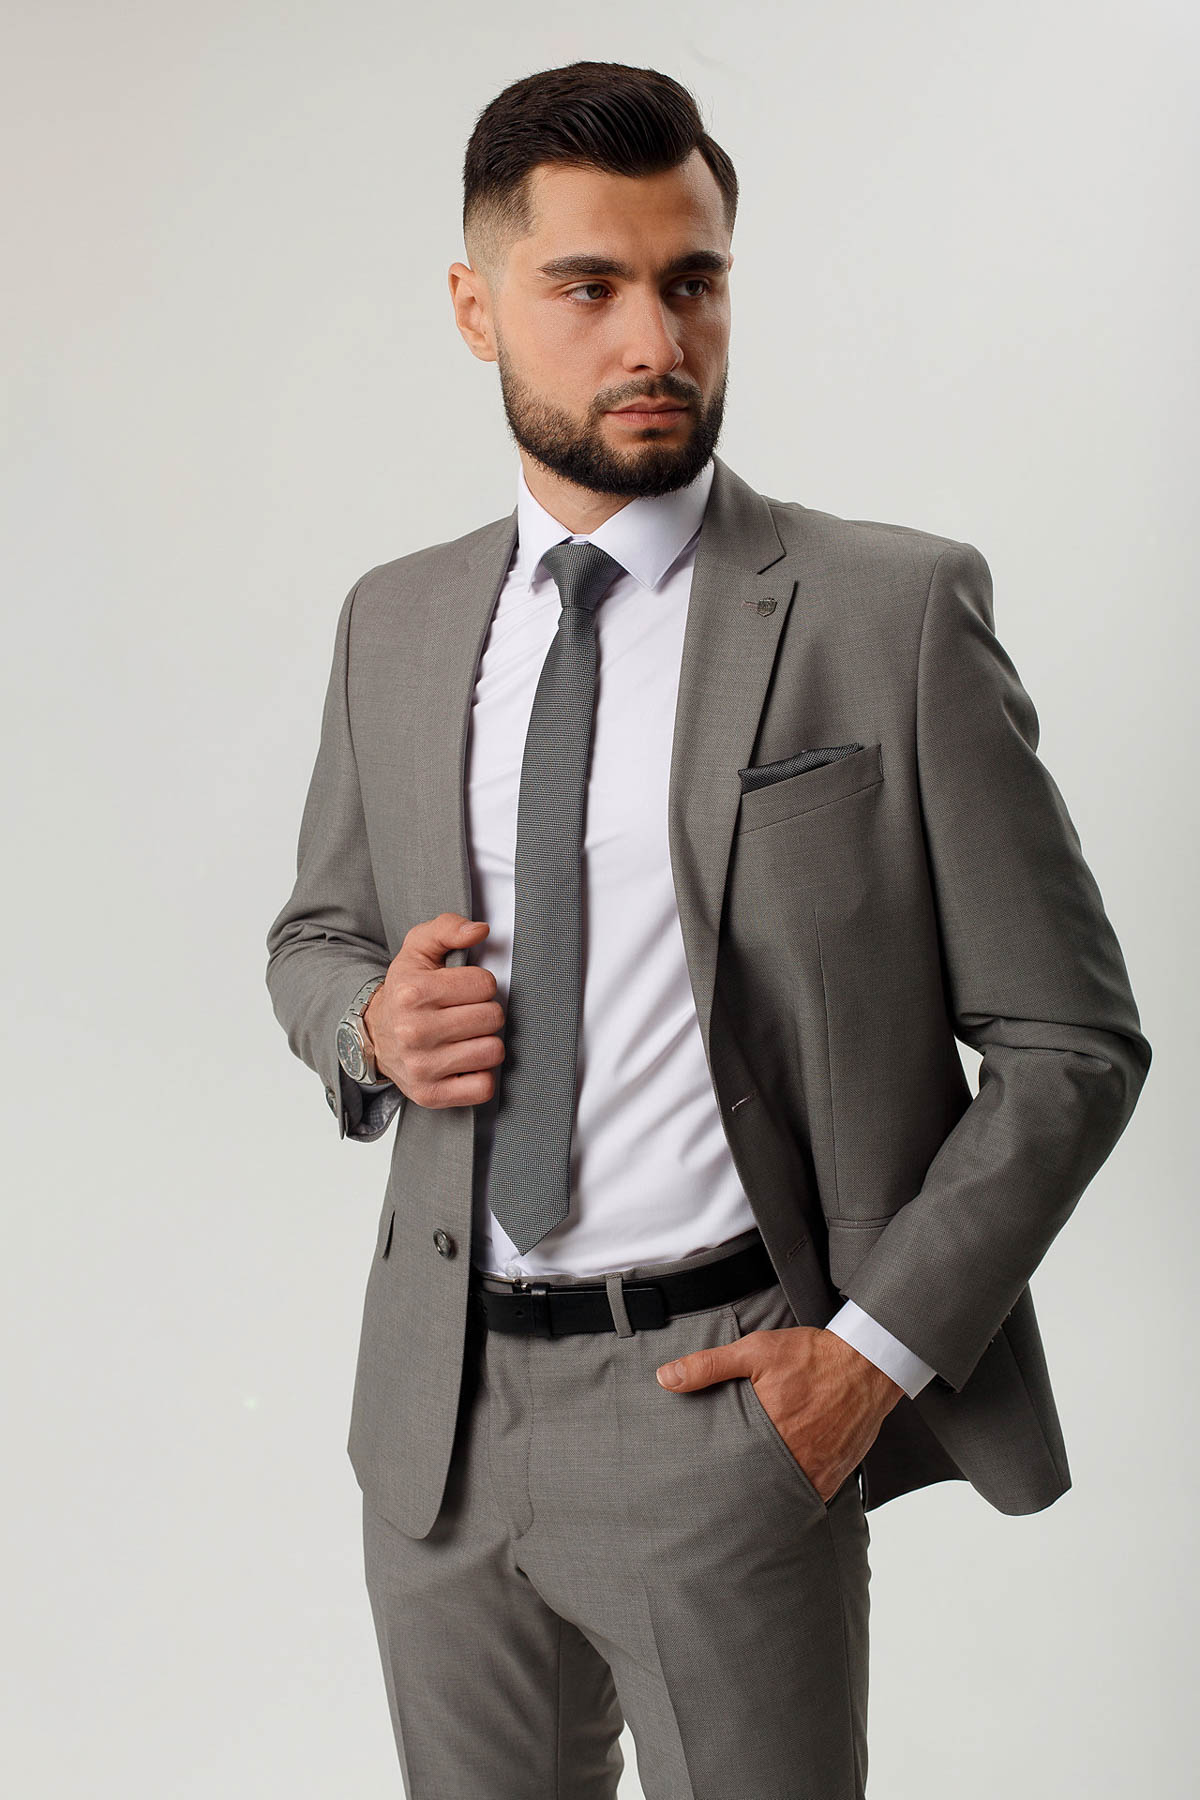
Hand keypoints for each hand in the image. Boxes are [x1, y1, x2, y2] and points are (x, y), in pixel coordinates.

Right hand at [362, 913, 504, 1107]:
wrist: (374, 1035)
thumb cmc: (405, 991)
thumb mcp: (418, 950)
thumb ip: (448, 928)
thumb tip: (480, 931)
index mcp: (413, 992)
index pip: (485, 984)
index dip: (480, 985)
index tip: (462, 991)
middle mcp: (414, 1031)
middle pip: (492, 1017)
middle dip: (485, 1012)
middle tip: (465, 1014)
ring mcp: (422, 1066)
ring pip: (493, 1051)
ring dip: (485, 1043)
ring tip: (465, 1037)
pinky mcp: (430, 1094)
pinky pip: (483, 1088)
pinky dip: (481, 1076)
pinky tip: (464, 1063)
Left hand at [655, 1322, 903, 1501]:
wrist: (868, 1363)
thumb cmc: (811, 1356)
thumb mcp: (755, 1352)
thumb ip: (708, 1366)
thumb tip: (665, 1378)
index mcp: (767, 1431)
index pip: (728, 1468)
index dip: (711, 1480)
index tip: (694, 1486)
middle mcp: (792, 1457)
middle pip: (753, 1489)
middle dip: (734, 1495)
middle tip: (712, 1505)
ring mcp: (816, 1470)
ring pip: (780, 1498)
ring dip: (763, 1500)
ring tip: (741, 1508)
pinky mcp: (834, 1474)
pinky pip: (809, 1497)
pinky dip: (793, 1499)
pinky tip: (778, 1500)